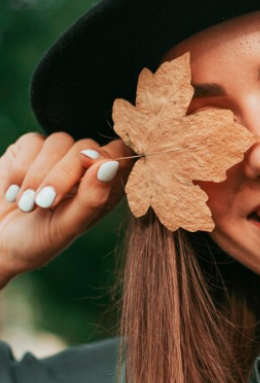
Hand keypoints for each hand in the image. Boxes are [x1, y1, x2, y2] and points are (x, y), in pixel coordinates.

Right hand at [0, 132, 134, 286]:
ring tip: (26, 204)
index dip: (110, 155)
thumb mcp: (67, 226)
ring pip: (60, 141)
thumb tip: (111, 164)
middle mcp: (87, 168)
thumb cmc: (38, 240)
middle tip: (44, 203)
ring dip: (39, 174)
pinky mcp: (31, 148)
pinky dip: (21, 169)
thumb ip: (92, 198)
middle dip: (63, 175)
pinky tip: (13, 193)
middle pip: (88, 147)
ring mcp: (59, 156)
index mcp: (107, 186)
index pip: (122, 155)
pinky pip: (33, 142)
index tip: (92, 167)